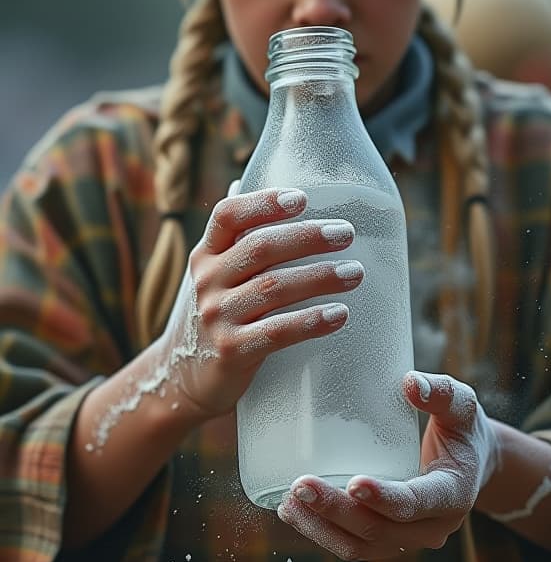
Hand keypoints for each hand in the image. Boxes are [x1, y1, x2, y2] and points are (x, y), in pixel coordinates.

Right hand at [157, 188, 363, 419]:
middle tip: (346, 234)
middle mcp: (207, 280)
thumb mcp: (215, 273)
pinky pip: (276, 332)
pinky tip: (340, 314)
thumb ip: (233, 236)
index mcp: (206, 254)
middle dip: (308, 237)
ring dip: (320, 277)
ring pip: (274, 288)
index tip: (303, 198)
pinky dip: (311, 321)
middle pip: (260, 248)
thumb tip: (243, 183)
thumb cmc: (215, 315)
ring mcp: (216, 317)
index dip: (264, 202)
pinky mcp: (231, 352)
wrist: (183, 378)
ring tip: (355, 273)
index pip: (228, 215)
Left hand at [276, 371, 499, 559]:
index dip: (386, 498)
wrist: (470, 464)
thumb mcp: (463, 406)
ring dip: (321, 528)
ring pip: (360, 547)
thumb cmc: (462, 429)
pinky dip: (322, 532)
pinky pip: (353, 546)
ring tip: (288, 502)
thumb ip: (442, 393)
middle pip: (379, 530)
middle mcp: (432, 527)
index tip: (353, 483)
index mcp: (453, 495)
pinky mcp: (387, 541)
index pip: (417, 502)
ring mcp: (408, 540)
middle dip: (336, 511)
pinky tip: (294, 511)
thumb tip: (409, 383)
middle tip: (301, 486)